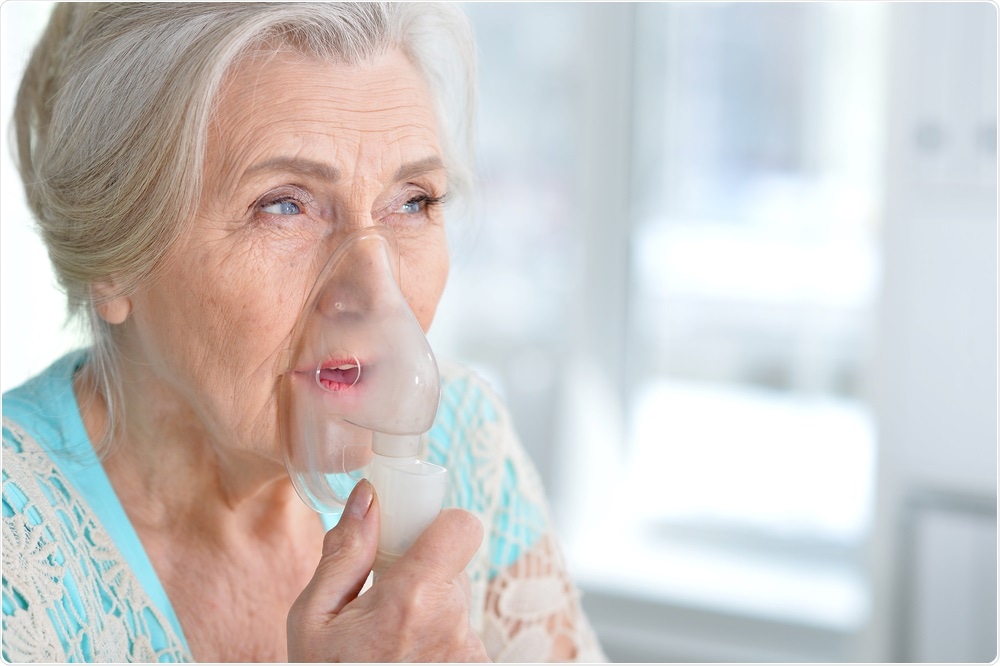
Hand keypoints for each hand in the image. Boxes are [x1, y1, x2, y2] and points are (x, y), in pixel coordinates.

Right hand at [287, 479, 489, 661]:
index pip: (464, 527)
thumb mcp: (312, 619)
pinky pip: (462, 637)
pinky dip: (438, 642)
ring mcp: (469, 653)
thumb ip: (344, 552)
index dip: (442, 524)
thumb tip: (366, 496)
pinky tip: (404, 661)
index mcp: (412, 598)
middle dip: (423, 574)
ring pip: (457, 604)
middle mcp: (453, 623)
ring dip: (429, 612)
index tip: (415, 536)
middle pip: (454, 567)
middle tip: (383, 601)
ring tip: (389, 644)